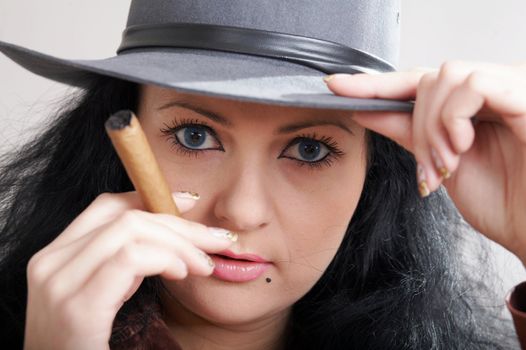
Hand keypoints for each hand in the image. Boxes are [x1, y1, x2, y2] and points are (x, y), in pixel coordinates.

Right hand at [24, 191, 235, 349]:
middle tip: (216, 240)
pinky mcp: (77, 307)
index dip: (151, 197)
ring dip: (180, 243)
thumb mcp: (102, 298)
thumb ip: (121, 267)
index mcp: (56, 257)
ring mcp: (58, 283)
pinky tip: (181, 273)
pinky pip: (130, 259)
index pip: (105, 207)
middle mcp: (49, 263)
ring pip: (131, 230)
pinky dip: (164, 258)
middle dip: (180, 224)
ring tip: (202, 264)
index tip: (191, 202)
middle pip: (125, 217)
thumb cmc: (87, 348)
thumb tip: (169, 240)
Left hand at [325, 61, 525, 262]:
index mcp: (470, 106)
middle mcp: (490, 92)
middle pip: (427, 80)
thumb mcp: (440, 164)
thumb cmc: (503, 201)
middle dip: (416, 126)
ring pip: (446, 77)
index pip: (415, 82)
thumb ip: (408, 132)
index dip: (375, 83)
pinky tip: (462, 145)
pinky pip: (476, 84)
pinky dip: (455, 116)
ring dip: (433, 126)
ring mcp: (510, 89)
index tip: (336, 86)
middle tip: (428, 167)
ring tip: (447, 162)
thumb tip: (367, 110)